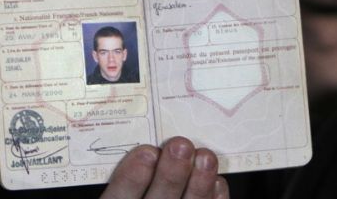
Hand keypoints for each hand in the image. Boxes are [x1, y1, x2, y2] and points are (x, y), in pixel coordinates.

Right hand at [100, 136, 228, 198]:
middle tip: (181, 145)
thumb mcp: (124, 188)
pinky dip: (214, 198)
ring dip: (199, 183)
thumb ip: (129, 170)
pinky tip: (217, 181)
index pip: (120, 196)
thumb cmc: (142, 192)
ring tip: (206, 157)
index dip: (131, 177)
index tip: (147, 152)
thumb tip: (150, 142)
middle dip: (171, 174)